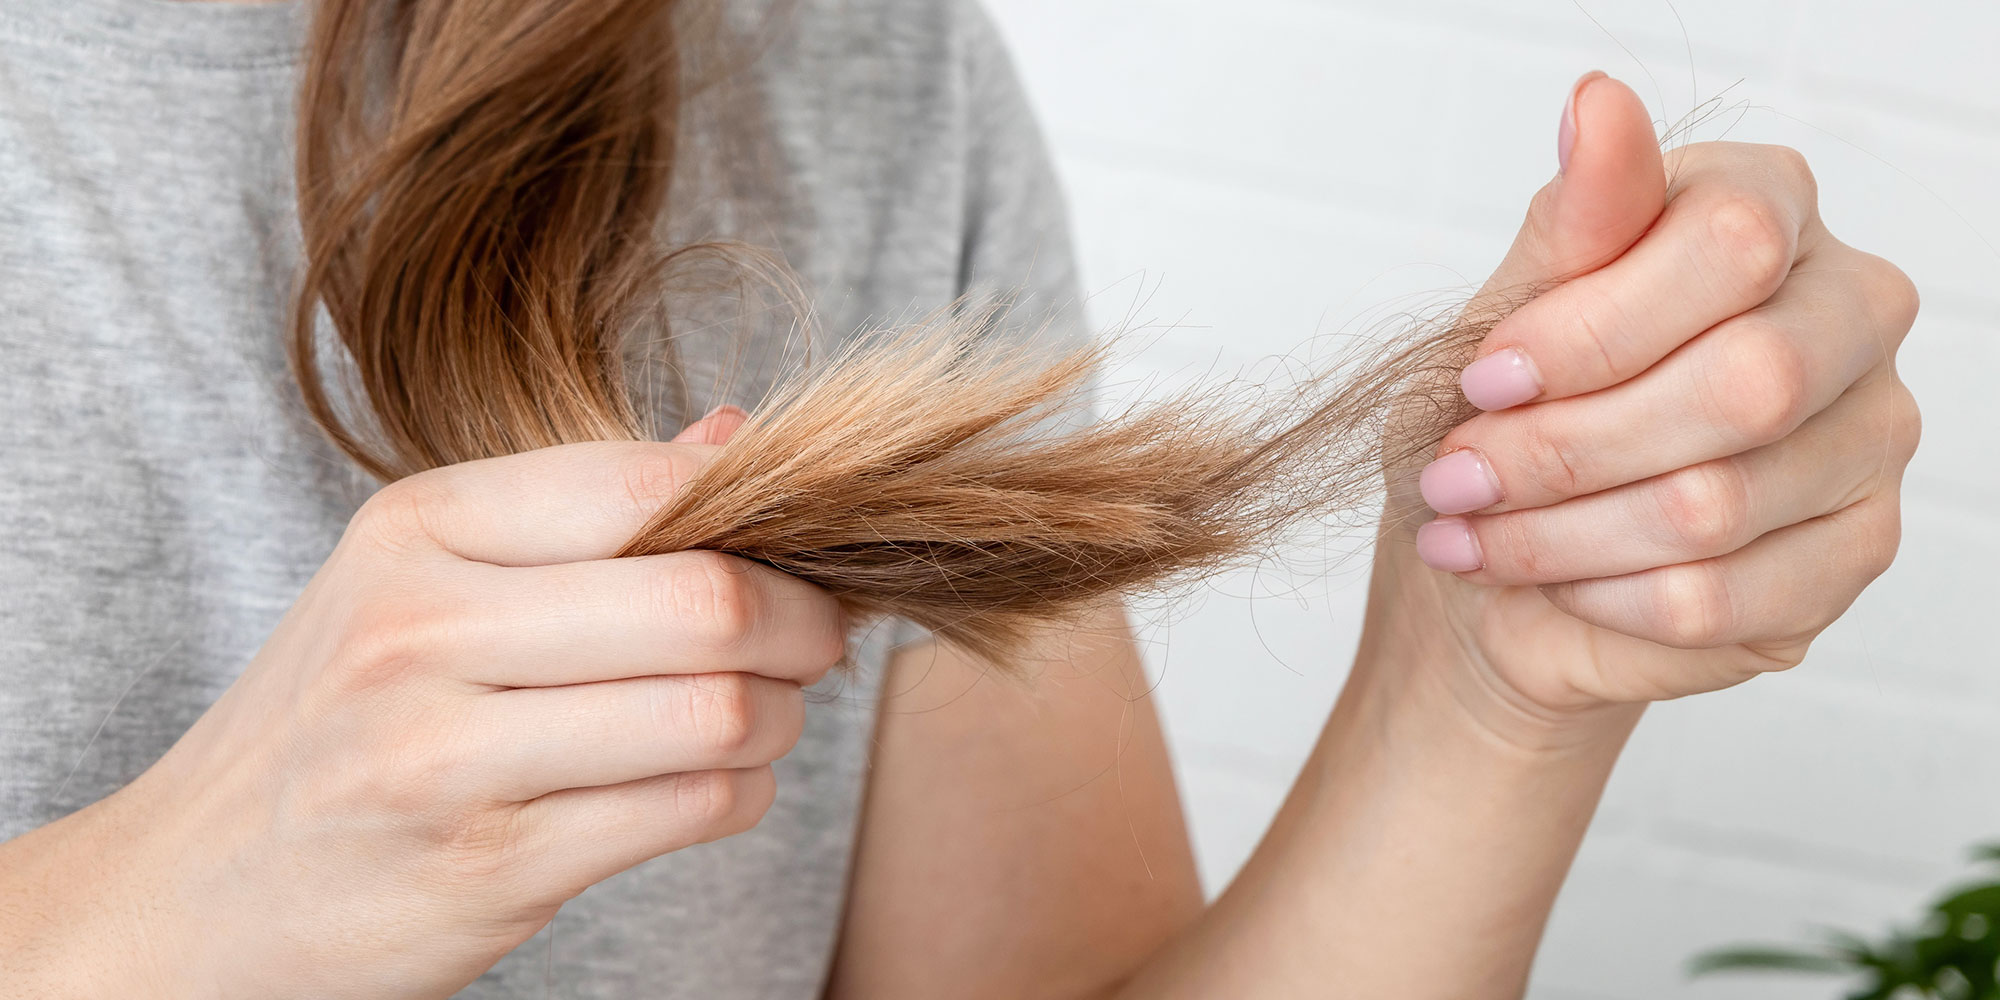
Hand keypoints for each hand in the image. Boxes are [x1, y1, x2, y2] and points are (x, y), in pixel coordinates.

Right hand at [0, 409, 846, 998]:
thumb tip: (736, 433)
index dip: (763, 514)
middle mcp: (421, 632)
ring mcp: (448, 759)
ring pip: (717, 714)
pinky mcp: (490, 870)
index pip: (645, 486)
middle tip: (816, 639)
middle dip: (802, 623)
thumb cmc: (342, 715)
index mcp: (415, 529)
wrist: (195, 890)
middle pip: (704, 602)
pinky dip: (741, 792)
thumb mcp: (421, 576)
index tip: (795, 547)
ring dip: (779, 718)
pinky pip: (692, 810)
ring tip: (762, 714)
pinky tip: (716, 780)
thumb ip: (581, 507)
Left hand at [1370, 73, 1919, 735]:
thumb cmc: (1503, 417)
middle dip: (1566, 446)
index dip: (1588, 329)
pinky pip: (1723, 597)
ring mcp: (1870, 435)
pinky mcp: (1851, 553)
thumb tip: (1599, 103)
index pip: (1731, 242)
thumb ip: (1569, 224)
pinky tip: (1552, 579)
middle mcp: (1850, 310)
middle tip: (1460, 475)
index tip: (1483, 377)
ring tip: (1474, 533)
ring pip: (1719, 503)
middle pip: (1749, 380)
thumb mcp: (1502, 311)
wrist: (1498, 560)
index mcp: (1771, 209)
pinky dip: (1602, 595)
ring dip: (1559, 532)